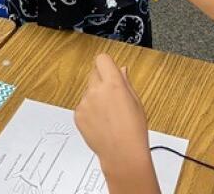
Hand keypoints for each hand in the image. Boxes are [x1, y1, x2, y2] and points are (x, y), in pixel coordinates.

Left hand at [74, 54, 154, 186]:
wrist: (122, 154)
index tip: (109, 69)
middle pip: (93, 72)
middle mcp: (96, 90)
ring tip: (108, 114)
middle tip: (111, 93)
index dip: (106, 64)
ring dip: (95, 96)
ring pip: (88, 90)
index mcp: (113, 84)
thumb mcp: (136, 101)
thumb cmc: (133, 130)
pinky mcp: (78, 114)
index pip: (102, 59)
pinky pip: (83, 105)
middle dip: (101, 78)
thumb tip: (121, 69)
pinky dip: (89, 110)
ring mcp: (85, 103)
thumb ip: (125, 82)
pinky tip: (101, 122)